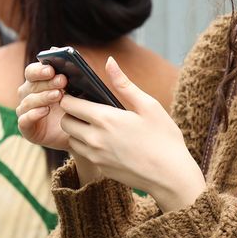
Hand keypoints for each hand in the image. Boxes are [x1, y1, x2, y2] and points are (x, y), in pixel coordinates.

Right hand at [16, 63, 72, 151]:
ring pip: (28, 101)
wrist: (77, 135)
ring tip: (58, 95)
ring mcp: (26, 112)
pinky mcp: (27, 129)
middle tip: (62, 80)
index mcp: (37, 82)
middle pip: (31, 85)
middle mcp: (28, 95)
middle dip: (47, 82)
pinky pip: (25, 120)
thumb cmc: (76, 109)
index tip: (52, 69)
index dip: (40, 69)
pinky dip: (33, 114)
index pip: (32, 72)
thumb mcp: (77, 92)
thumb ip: (73, 77)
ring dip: (43, 97)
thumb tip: (67, 59)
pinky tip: (45, 110)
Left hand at [59, 56, 204, 210]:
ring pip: (71, 140)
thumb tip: (109, 61)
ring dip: (77, 131)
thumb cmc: (164, 138)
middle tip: (87, 109)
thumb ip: (124, 84)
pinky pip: (83, 154)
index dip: (70, 96)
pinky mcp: (101, 169)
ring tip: (96, 125)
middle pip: (65, 122)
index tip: (78, 93)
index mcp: (105, 119)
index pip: (70, 104)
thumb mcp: (148, 106)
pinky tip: (106, 141)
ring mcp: (96, 156)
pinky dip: (87, 145)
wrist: (171, 176)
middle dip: (71, 113)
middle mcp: (95, 139)